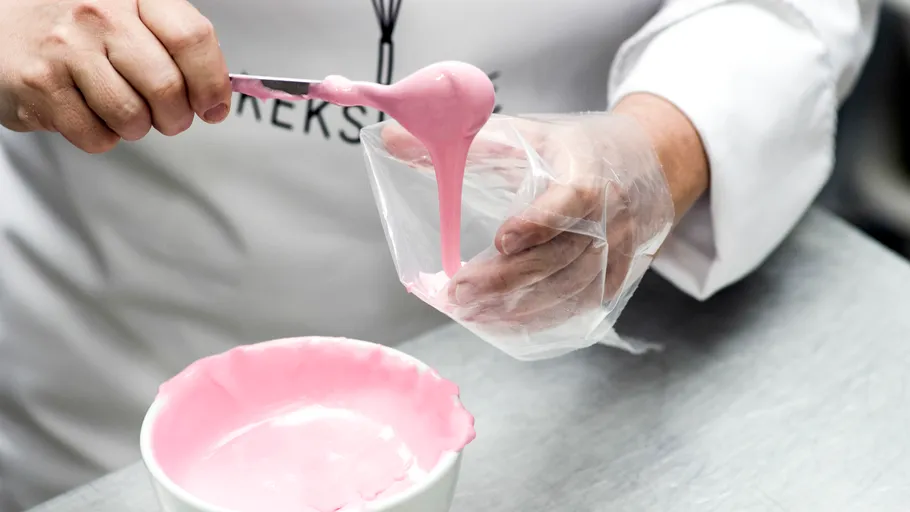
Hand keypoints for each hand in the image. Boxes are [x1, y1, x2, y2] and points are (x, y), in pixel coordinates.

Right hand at [0, 0, 231, 152]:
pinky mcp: (40, 86)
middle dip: (176, 117)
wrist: (1, 22)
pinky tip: (89, 110)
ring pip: (133, 118)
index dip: (212, 82)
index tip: (214, 105)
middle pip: (167, 87)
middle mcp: (98, 14)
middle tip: (170, 117)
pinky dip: (102, 136)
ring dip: (137, 127)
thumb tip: (216, 90)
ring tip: (123, 109)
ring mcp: (65, 50)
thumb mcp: (127, 13)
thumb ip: (172, 42)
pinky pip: (96, 136)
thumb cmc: (74, 23)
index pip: (192, 38)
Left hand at [381, 95, 705, 332]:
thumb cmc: (574, 149)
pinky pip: (577, 308)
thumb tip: (388, 137)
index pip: (571, 201)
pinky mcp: (615, 279)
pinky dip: (540, 320)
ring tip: (468, 312)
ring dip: (519, 307)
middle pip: (562, 257)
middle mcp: (610, 219)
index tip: (503, 239)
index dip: (540, 221)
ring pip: (570, 291)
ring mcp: (617, 254)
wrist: (650, 163)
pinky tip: (500, 324)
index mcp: (590, 174)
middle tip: (457, 293)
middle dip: (508, 279)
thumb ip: (462, 141)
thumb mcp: (526, 133)